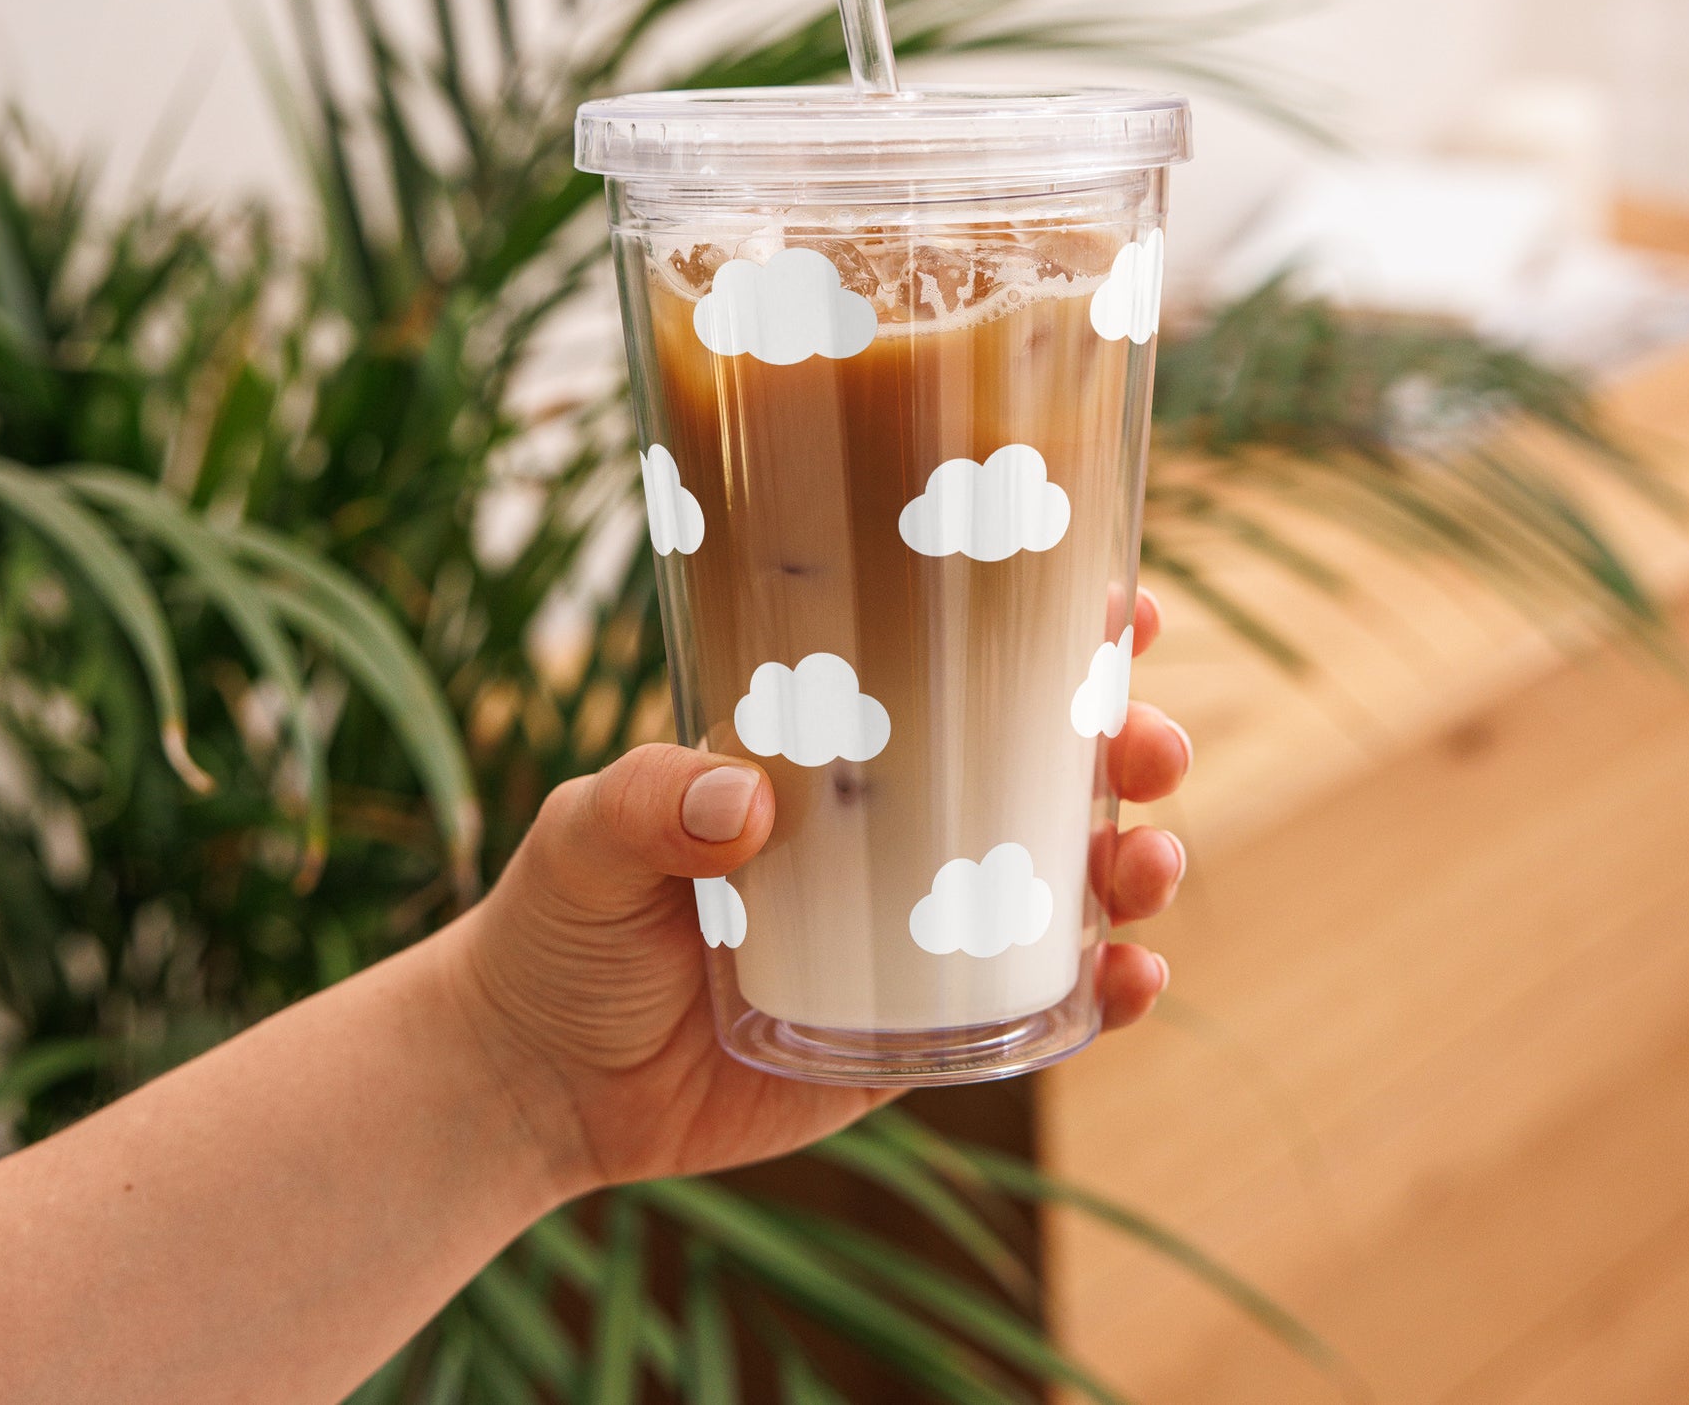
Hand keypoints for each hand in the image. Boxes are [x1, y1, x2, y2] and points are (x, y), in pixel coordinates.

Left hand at [451, 590, 1190, 1193]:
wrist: (537, 1083)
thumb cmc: (562, 924)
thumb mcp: (583, 832)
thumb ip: (646, 799)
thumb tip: (748, 801)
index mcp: (841, 757)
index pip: (963, 674)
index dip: (1059, 638)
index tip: (1126, 605)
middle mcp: (899, 834)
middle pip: (1048, 774)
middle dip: (1129, 747)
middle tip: (1150, 746)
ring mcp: (920, 934)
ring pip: (1066, 885)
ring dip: (1138, 862)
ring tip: (1151, 863)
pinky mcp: (919, 1034)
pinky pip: (1035, 1009)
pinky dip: (1104, 994)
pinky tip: (1136, 977)